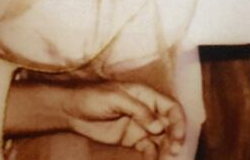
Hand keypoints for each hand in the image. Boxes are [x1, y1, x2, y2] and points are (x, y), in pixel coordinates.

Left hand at [5, 80, 185, 158]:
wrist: (72, 111)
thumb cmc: (93, 97)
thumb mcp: (116, 98)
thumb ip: (139, 110)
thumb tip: (160, 126)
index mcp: (146, 95)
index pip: (171, 107)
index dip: (178, 121)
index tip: (177, 137)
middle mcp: (147, 111)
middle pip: (170, 125)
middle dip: (175, 139)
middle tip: (173, 153)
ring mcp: (141, 126)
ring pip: (162, 139)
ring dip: (166, 150)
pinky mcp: (133, 139)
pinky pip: (148, 149)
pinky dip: (152, 156)